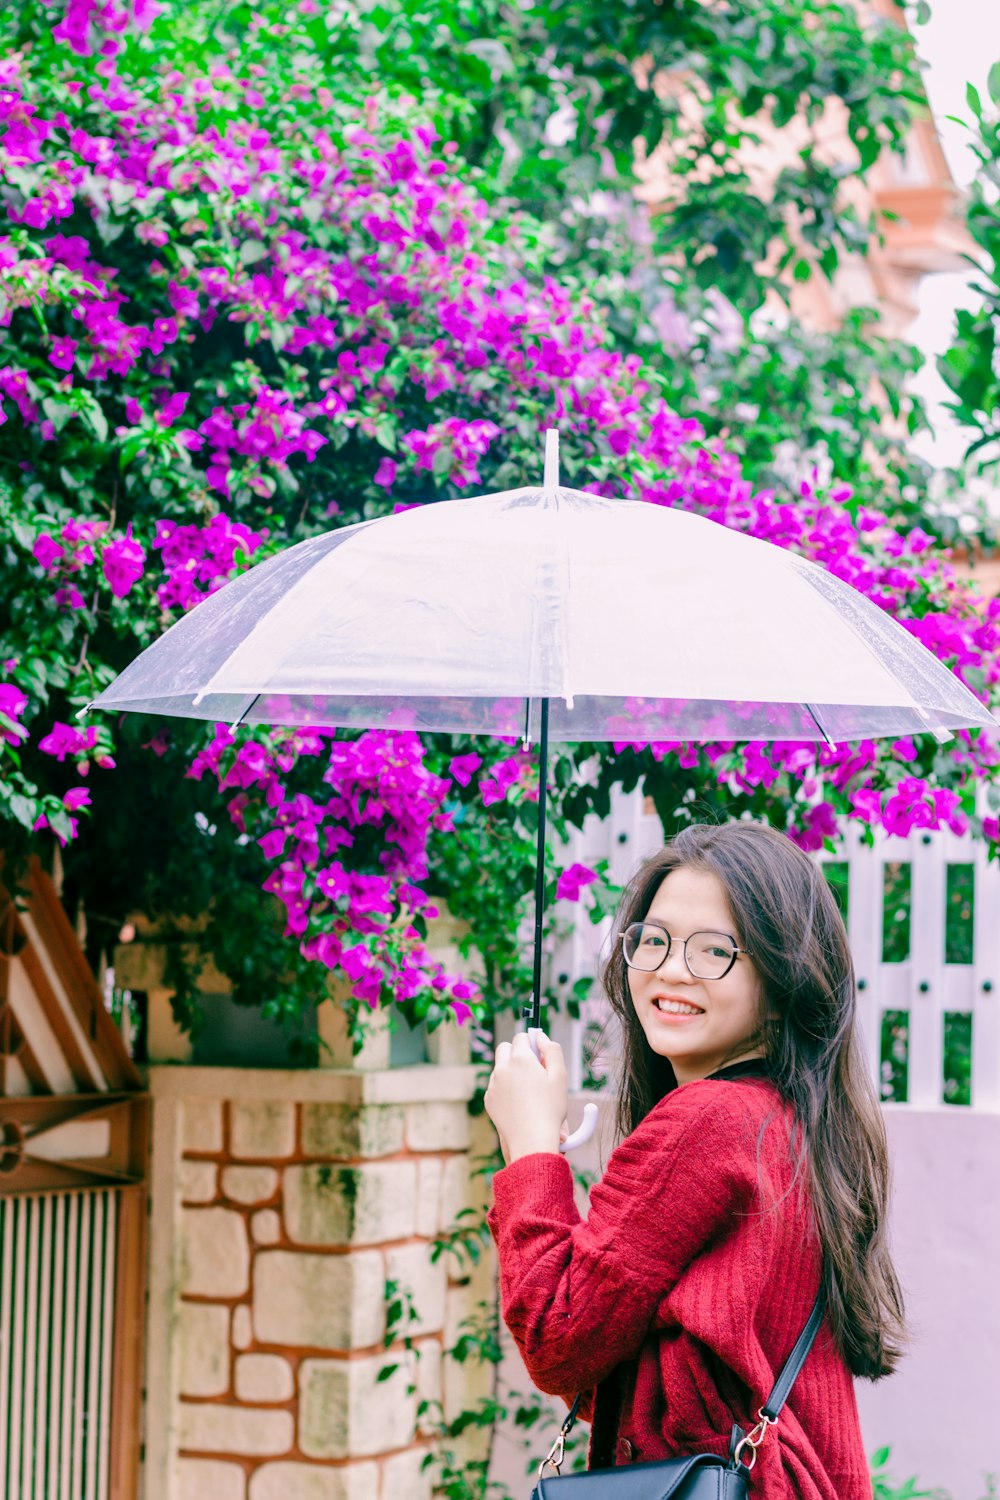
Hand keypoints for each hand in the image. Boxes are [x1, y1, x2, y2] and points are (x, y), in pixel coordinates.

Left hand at [485, 1030, 567, 1163]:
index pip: (520, 1037)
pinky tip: (519, 1103)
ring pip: (500, 1068)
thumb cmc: (550, 1108)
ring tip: (528, 1090)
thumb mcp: (560, 1076)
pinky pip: (496, 1086)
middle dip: (516, 1052)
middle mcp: (502, 1068)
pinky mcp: (489, 1100)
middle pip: (504, 1048)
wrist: (532, 1139)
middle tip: (532, 1068)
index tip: (538, 1054)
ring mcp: (493, 1084)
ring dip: (511, 1071)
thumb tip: (540, 1036)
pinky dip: (505, 1088)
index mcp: (520, 1059)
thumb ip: (552, 1050)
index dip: (531, 1042)